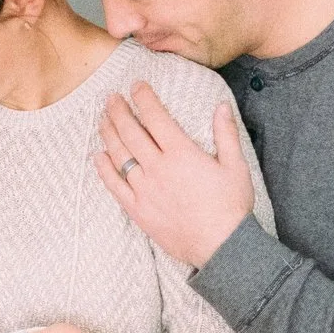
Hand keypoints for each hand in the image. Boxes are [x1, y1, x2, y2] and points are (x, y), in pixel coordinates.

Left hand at [94, 84, 254, 268]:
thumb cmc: (231, 206)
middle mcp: (158, 168)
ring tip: (102, 119)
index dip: (144, 98)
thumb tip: (221, 106)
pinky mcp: (138, 210)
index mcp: (181, 153)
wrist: (221, 246)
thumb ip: (225, 133)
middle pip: (131, 133)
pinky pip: (115, 186)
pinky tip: (98, 156)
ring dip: (108, 134)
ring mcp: (145, 190)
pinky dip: (104, 169)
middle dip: (118, 111)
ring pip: (119, 156)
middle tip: (110, 98)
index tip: (135, 86)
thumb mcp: (236, 166)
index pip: (156, 118)